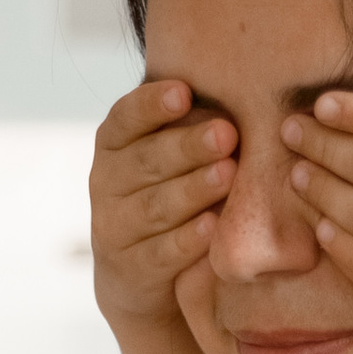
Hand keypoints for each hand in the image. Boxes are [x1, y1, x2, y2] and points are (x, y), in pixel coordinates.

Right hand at [88, 76, 235, 348]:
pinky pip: (161, 252)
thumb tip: (246, 81)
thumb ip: (191, 123)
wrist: (136, 272)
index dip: (151, 105)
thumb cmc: (167, 191)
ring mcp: (114, 228)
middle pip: (146, 161)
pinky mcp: (132, 269)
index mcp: (113, 144)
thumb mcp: (168, 155)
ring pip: (155, 206)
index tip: (185, 92)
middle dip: (187, 147)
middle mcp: (106, 182)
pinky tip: (213, 227)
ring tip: (227, 175)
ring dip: (192, 190)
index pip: (125, 118)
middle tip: (227, 133)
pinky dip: (187, 240)